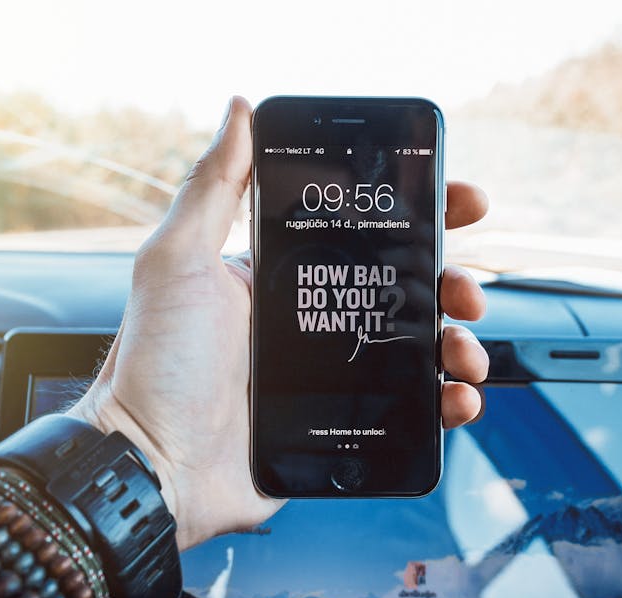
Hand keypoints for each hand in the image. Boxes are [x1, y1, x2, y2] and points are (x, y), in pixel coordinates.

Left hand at [71, 97, 489, 550]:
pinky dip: (447, 405)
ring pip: (419, 351)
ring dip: (459, 344)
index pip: (367, 233)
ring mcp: (332, 377)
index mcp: (284, 277)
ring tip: (465, 352)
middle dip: (453, 283)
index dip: (421, 214)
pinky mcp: (344, 428)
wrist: (154, 465)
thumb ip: (213, 185)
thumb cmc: (157, 363)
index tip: (461, 201)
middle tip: (467, 290)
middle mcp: (313, 322)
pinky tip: (458, 400)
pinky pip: (411, 413)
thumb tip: (240, 108)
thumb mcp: (177, 261)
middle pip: (408, 291)